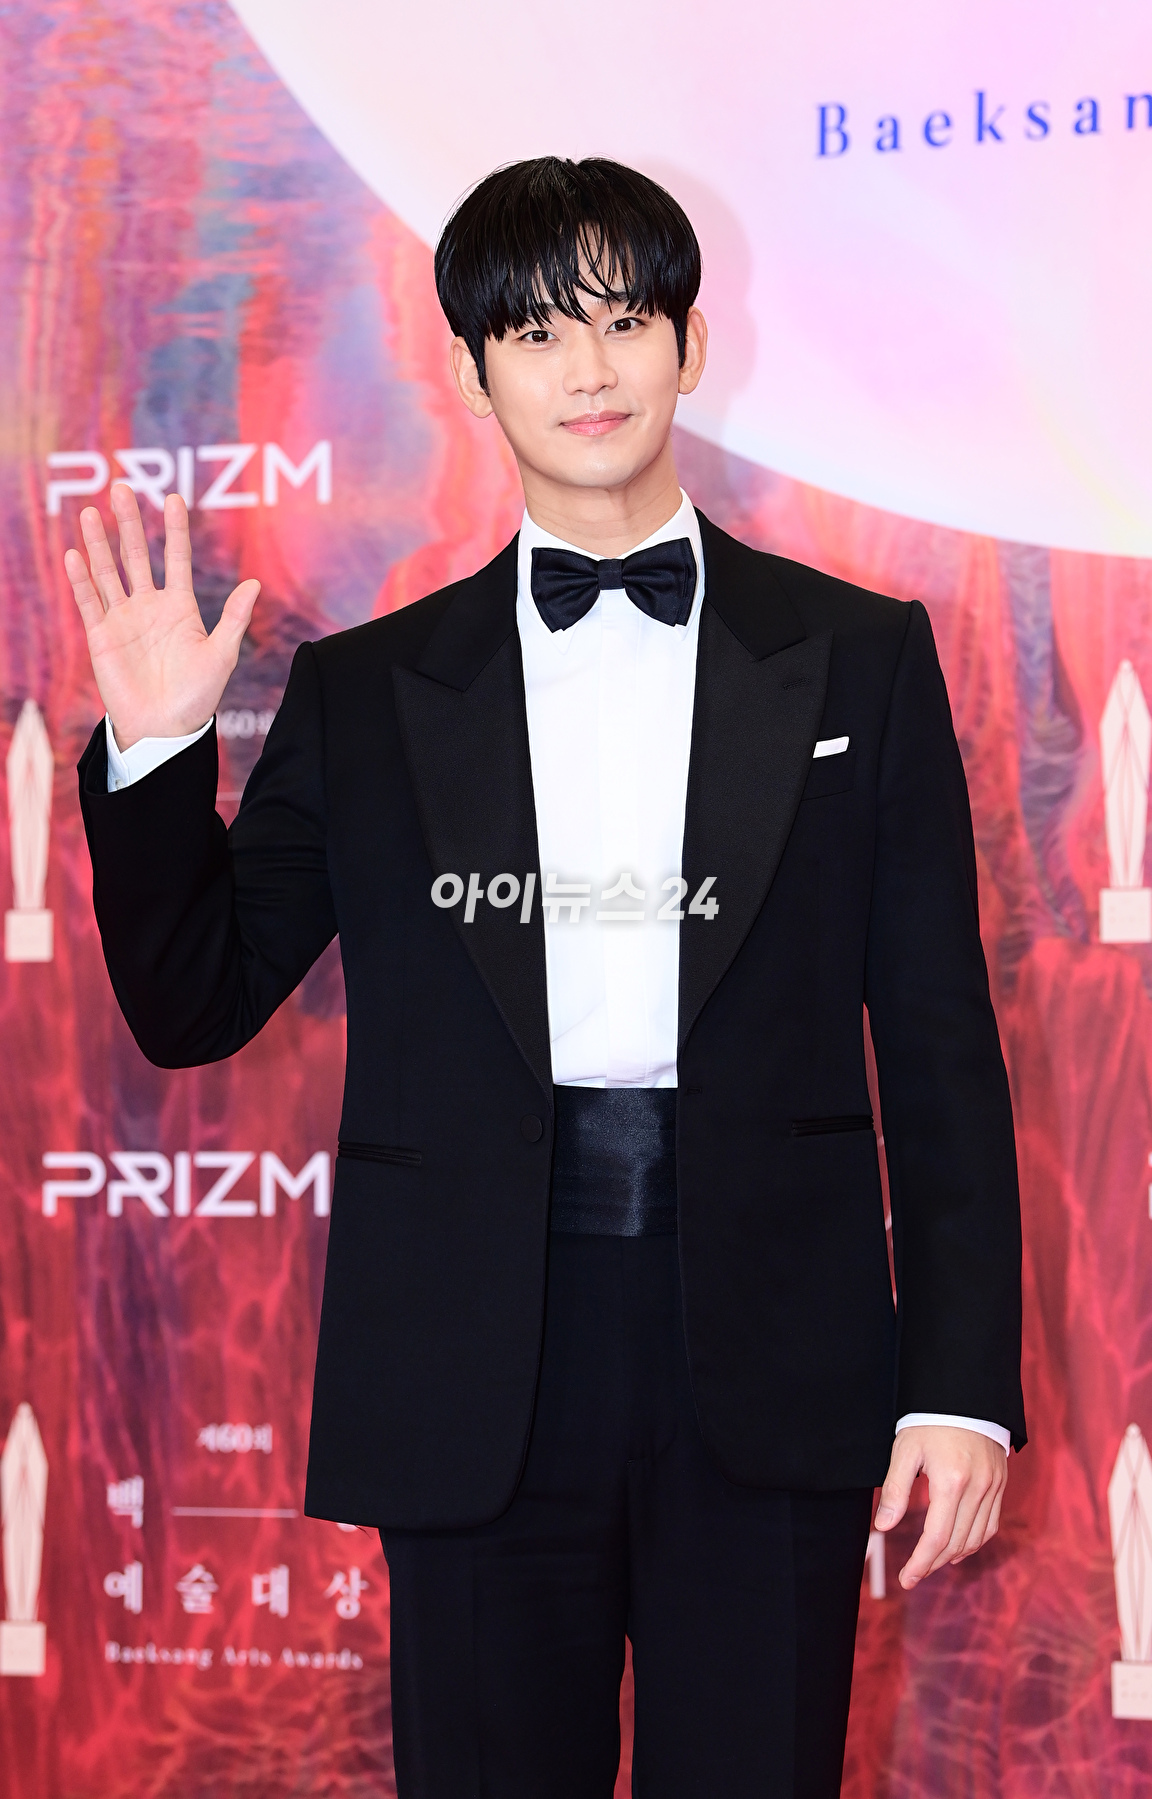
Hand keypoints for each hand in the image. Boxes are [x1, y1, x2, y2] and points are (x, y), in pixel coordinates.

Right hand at [65, 482, 258, 749]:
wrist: (165, 729)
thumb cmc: (197, 696)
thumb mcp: (222, 655)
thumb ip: (234, 618)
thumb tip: (254, 583)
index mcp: (180, 607)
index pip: (176, 558)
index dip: (174, 529)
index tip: (172, 497)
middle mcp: (149, 607)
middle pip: (136, 555)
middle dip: (128, 523)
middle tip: (120, 487)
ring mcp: (123, 619)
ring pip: (108, 572)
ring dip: (98, 543)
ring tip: (90, 512)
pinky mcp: (101, 636)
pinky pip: (89, 601)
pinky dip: (81, 579)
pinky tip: (76, 554)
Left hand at [873, 1425, 1006, 1588]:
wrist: (965, 1394)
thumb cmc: (929, 1421)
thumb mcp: (905, 1450)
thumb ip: (896, 1490)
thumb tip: (884, 1528)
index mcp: (951, 1480)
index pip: (937, 1537)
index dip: (920, 1563)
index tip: (905, 1580)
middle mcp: (978, 1488)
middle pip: (956, 1542)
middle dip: (932, 1563)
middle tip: (912, 1575)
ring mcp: (993, 1487)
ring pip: (976, 1538)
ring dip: (953, 1556)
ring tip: (931, 1562)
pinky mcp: (1001, 1483)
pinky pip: (991, 1524)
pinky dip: (974, 1541)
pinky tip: (958, 1547)